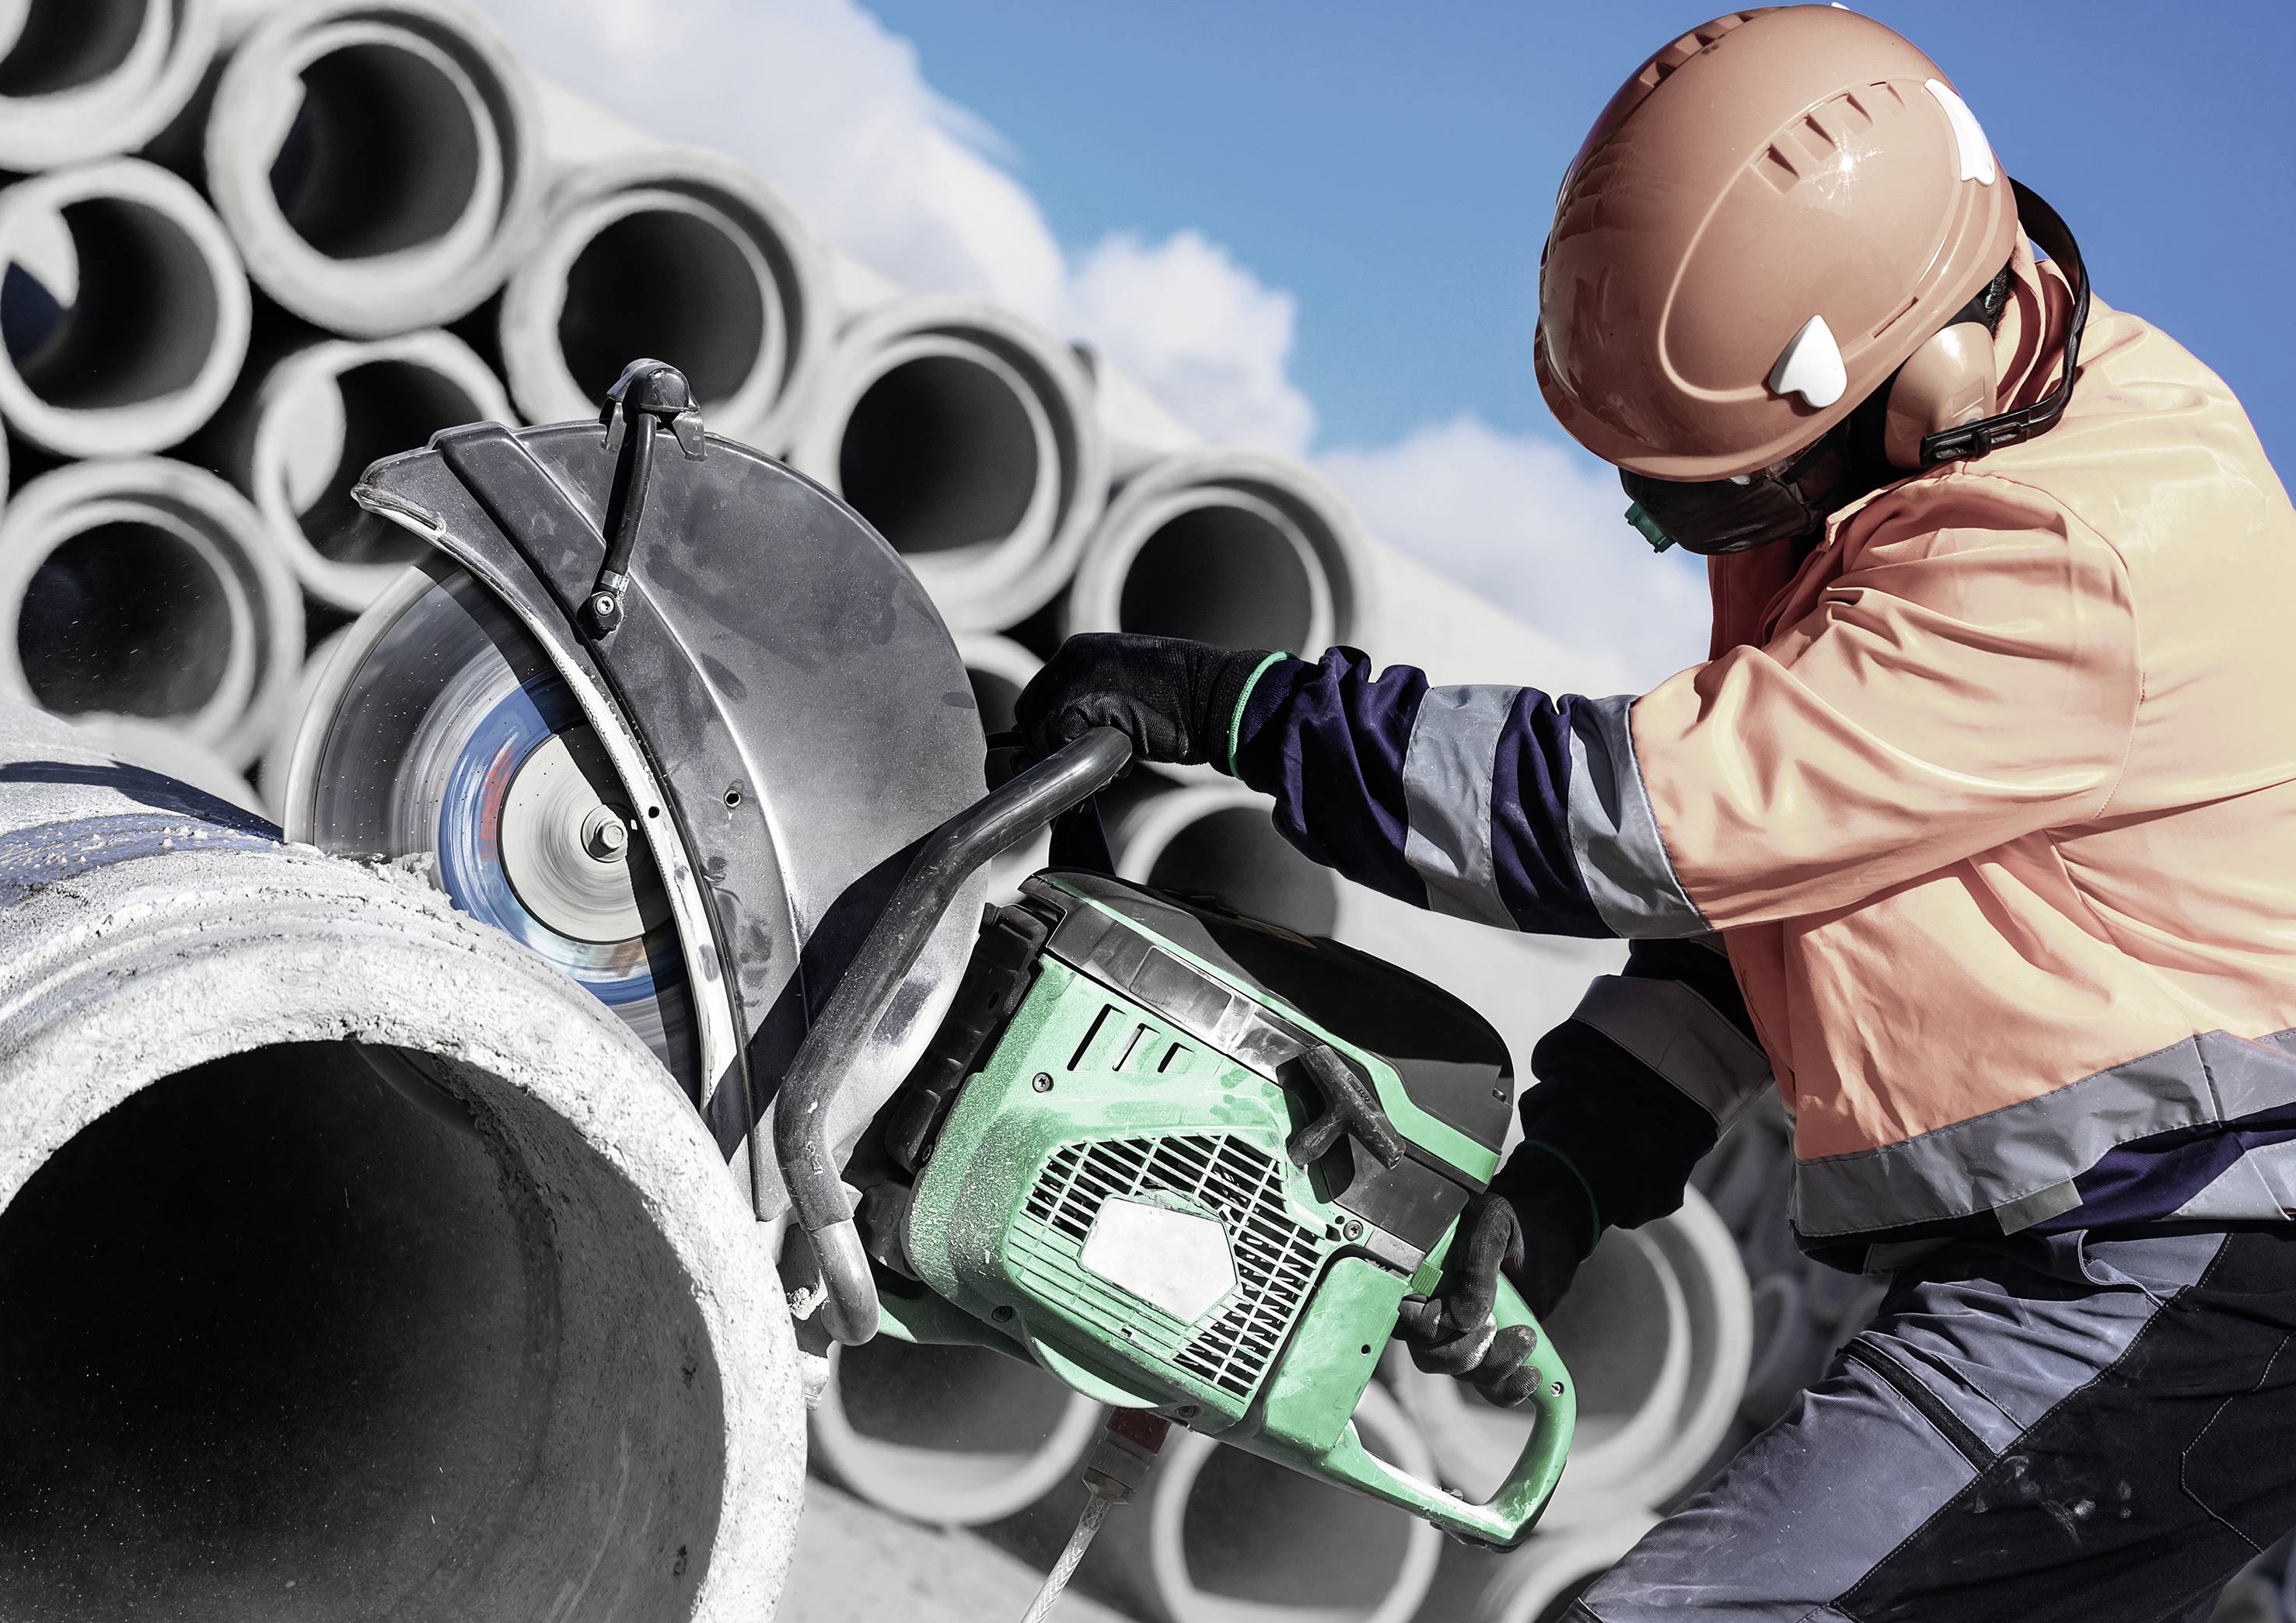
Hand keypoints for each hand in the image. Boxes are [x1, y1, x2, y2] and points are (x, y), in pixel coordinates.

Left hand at [1015, 633, 1270, 768]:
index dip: (1049, 732)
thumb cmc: (1185, 703)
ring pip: (1040, 730)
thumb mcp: (1131, 692)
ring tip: (1115, 764)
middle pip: (1030, 712)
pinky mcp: (1081, 700)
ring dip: (1070, 758)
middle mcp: (1072, 656)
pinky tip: (1122, 765)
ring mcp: (1074, 676)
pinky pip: (1058, 742)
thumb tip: (1068, 740)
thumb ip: (1095, 707)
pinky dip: (1084, 763)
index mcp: (1082, 649)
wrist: (1217, 698)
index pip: (1040, 696)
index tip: (1074, 754)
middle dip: (1050, 747)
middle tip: (1088, 768)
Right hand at [1396, 1193, 1546, 1406]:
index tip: (1460, 1315)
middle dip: (1464, 1349)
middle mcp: (1427, 1313)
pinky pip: (1490, 1388)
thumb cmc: (1499, 1221)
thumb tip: (1463, 1319)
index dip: (1426, 1326)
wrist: (1537, 1229)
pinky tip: (1531, 1374)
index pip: (1403, 1319)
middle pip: (1429, 1356)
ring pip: (1461, 1373)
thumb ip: (1475, 1260)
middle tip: (1494, 1323)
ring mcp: (1457, 1337)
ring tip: (1526, 1335)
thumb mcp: (1490, 1223)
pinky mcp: (1487, 1354)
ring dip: (1495, 1364)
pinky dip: (1510, 1389)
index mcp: (1413, 1278)